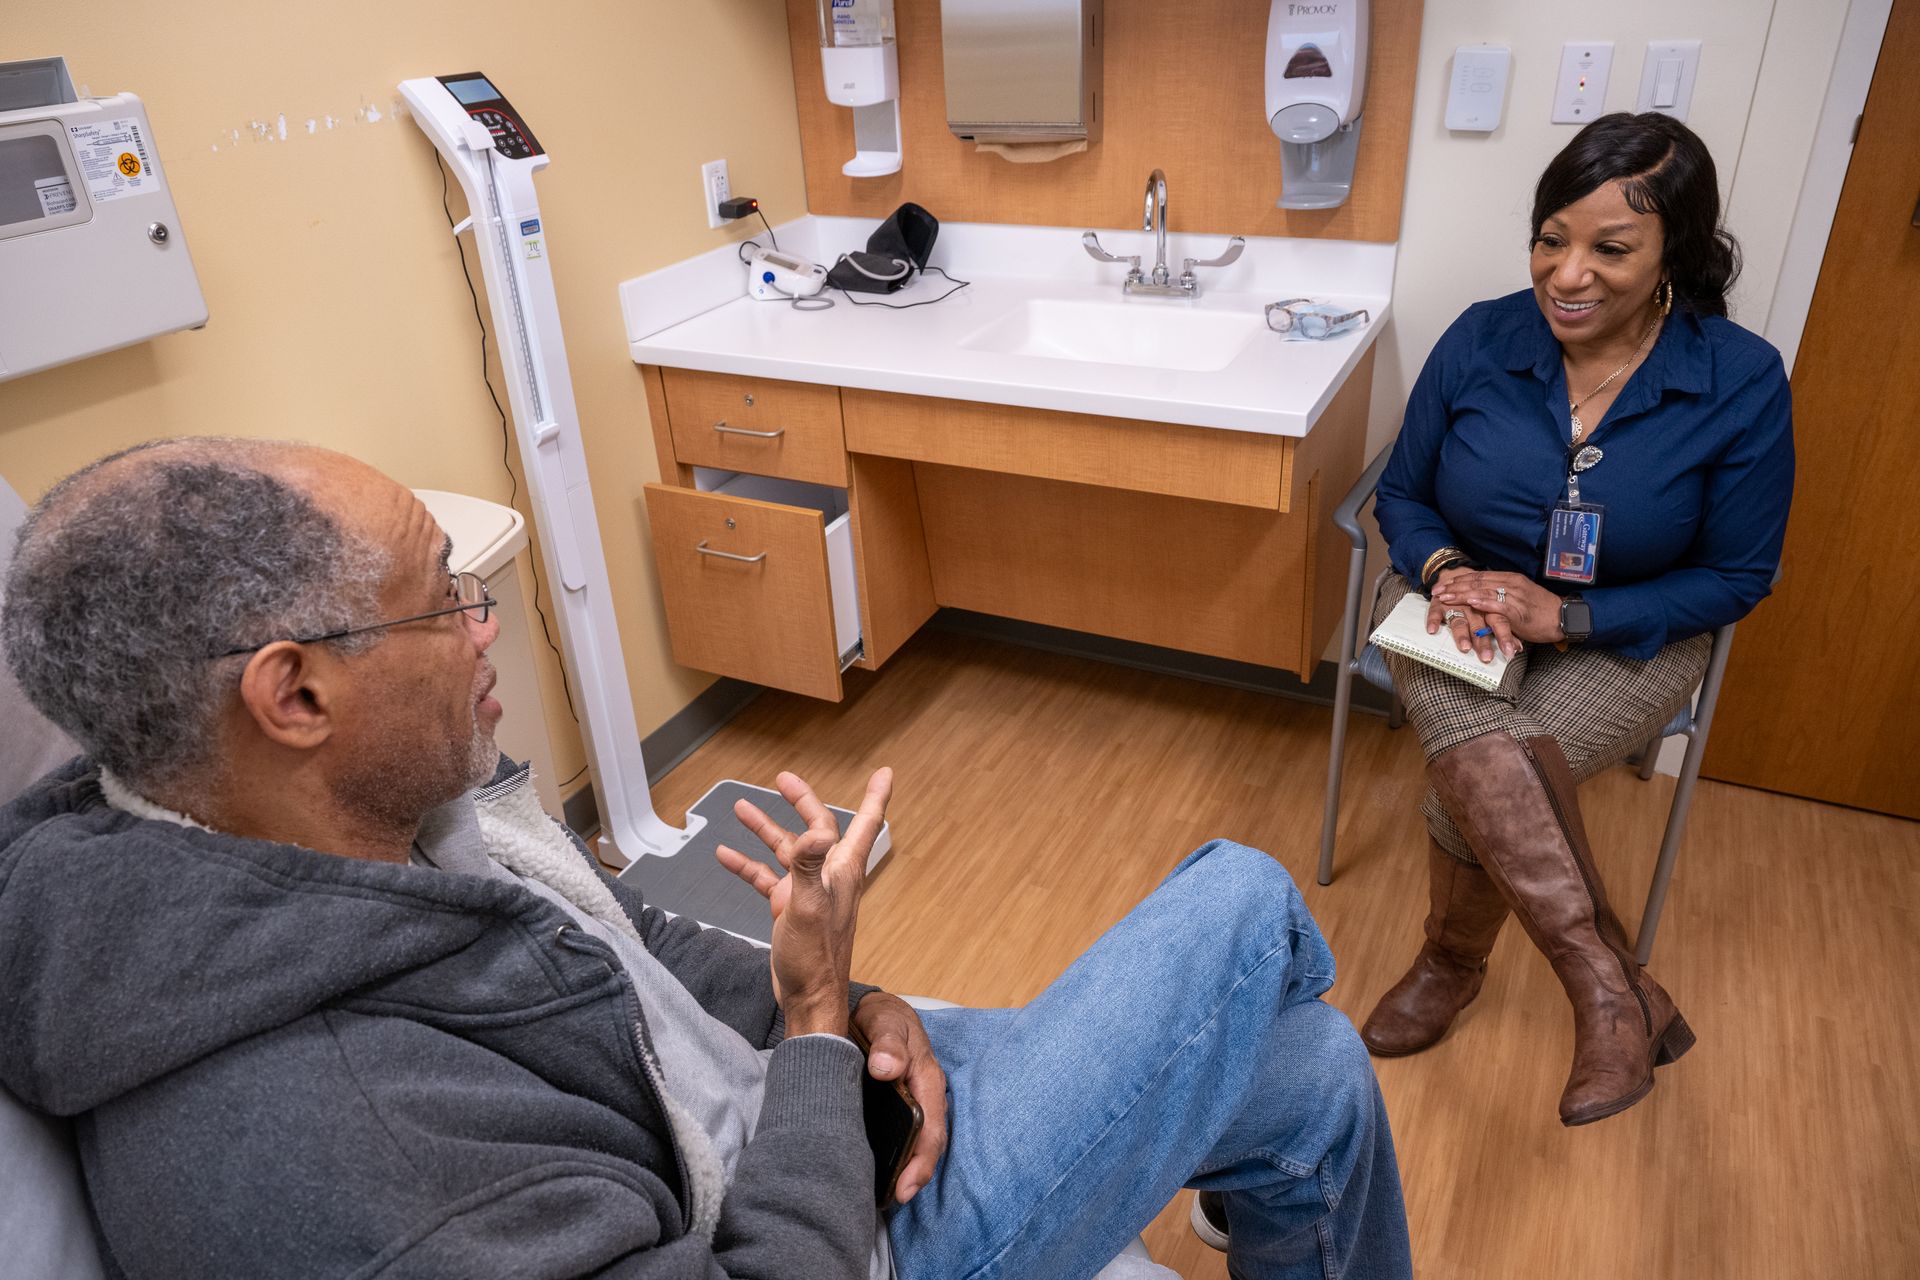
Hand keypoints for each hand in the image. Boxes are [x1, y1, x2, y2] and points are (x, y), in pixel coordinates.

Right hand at [715, 769, 892, 1037]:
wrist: (806, 999)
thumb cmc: (816, 960)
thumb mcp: (809, 907)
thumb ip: (810, 867)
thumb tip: (818, 831)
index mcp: (842, 871)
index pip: (866, 823)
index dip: (876, 796)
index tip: (884, 773)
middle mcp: (828, 877)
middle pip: (818, 827)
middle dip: (802, 801)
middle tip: (785, 780)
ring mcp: (807, 892)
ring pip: (787, 850)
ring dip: (766, 829)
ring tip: (742, 809)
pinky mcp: (789, 909)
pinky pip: (766, 879)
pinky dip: (748, 866)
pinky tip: (727, 855)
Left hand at [852, 993, 948, 1203]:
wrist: (871, 1009)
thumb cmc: (881, 1017)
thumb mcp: (885, 1022)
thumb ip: (887, 1043)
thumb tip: (886, 1068)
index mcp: (928, 1078)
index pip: (932, 1127)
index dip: (922, 1160)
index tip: (905, 1186)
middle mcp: (926, 1095)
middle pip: (928, 1142)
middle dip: (916, 1174)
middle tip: (895, 1198)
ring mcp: (915, 1102)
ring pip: (917, 1142)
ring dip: (907, 1168)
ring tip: (887, 1194)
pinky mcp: (900, 1107)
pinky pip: (903, 1136)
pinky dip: (896, 1155)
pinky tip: (878, 1169)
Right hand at [1425, 567, 1501, 662]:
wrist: (1456, 579)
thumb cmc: (1478, 603)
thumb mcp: (1493, 613)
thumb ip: (1506, 629)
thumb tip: (1518, 648)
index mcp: (1489, 605)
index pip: (1500, 621)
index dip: (1505, 636)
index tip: (1509, 652)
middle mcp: (1473, 606)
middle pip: (1480, 624)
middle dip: (1483, 641)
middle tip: (1487, 658)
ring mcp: (1455, 605)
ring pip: (1459, 620)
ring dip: (1462, 634)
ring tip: (1465, 648)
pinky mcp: (1438, 604)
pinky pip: (1434, 613)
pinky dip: (1433, 620)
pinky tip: (1432, 630)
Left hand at [1434, 571, 1564, 646]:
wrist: (1563, 617)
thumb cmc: (1540, 611)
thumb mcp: (1518, 598)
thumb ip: (1502, 596)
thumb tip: (1483, 598)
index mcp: (1510, 579)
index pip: (1479, 576)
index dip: (1459, 580)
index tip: (1442, 584)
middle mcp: (1511, 584)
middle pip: (1477, 582)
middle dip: (1454, 586)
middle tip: (1435, 591)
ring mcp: (1515, 596)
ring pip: (1483, 591)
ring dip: (1461, 594)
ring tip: (1444, 597)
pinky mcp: (1519, 610)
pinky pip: (1498, 605)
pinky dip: (1483, 603)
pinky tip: (1470, 603)